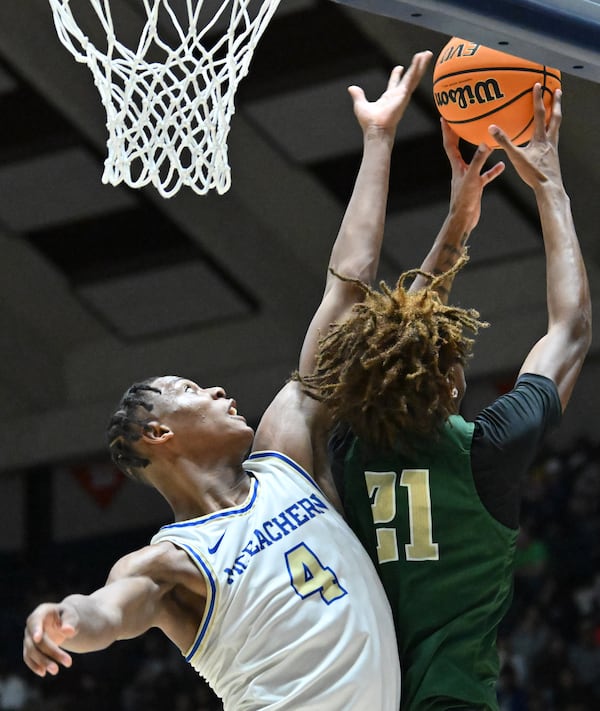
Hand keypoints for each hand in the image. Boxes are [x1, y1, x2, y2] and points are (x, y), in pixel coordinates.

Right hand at [23, 603, 77, 676]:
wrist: (62, 621)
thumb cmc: (67, 616)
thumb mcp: (71, 615)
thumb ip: (70, 622)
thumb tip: (68, 631)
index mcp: (41, 612)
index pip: (36, 620)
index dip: (36, 629)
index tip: (38, 638)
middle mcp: (31, 625)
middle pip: (37, 641)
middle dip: (51, 652)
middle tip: (68, 662)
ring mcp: (28, 637)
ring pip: (31, 652)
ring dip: (43, 662)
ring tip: (56, 671)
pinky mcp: (29, 648)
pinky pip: (28, 658)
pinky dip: (35, 666)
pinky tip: (43, 673)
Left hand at [349, 50, 432, 136]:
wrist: (375, 129)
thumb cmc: (369, 122)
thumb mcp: (361, 105)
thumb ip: (358, 95)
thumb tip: (351, 88)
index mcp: (388, 98)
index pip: (394, 84)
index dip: (396, 75)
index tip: (399, 67)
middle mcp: (398, 96)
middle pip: (409, 78)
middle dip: (415, 68)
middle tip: (422, 57)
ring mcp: (403, 95)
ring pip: (414, 77)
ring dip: (421, 65)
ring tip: (427, 53)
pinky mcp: (404, 94)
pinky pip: (412, 78)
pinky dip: (417, 68)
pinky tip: (421, 59)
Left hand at [442, 118, 504, 232]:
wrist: (463, 220)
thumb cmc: (464, 200)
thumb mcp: (472, 178)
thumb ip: (478, 160)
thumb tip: (484, 142)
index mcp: (456, 166)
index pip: (449, 144)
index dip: (447, 130)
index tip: (444, 116)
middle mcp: (461, 170)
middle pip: (458, 148)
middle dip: (459, 134)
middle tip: (462, 120)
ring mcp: (469, 178)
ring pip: (475, 161)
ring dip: (481, 150)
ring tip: (488, 138)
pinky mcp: (476, 187)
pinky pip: (485, 175)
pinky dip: (493, 170)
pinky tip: (502, 165)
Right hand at [489, 84, 562, 192]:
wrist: (549, 186)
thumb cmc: (533, 173)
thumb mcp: (516, 157)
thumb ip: (504, 142)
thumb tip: (492, 129)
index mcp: (541, 138)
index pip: (540, 114)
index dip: (538, 99)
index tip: (538, 86)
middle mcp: (550, 140)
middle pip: (556, 116)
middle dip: (556, 102)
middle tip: (557, 91)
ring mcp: (553, 148)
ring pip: (557, 126)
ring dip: (557, 114)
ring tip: (556, 108)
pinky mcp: (554, 155)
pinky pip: (554, 137)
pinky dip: (553, 130)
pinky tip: (548, 134)